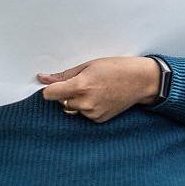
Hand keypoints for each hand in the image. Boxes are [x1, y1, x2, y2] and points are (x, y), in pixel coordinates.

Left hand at [38, 56, 159, 122]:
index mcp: (81, 85)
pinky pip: (84, 114)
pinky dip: (88, 107)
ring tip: (95, 90)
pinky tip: (100, 98)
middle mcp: (85, 102)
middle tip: (84, 83)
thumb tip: (43, 78)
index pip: (49, 94)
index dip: (50, 89)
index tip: (55, 85)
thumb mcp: (89, 65)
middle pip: (61, 101)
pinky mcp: (98, 120)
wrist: (140, 81)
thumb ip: (64, 75)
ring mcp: (92, 113)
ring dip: (77, 101)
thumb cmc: (116, 69)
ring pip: (72, 109)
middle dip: (67, 93)